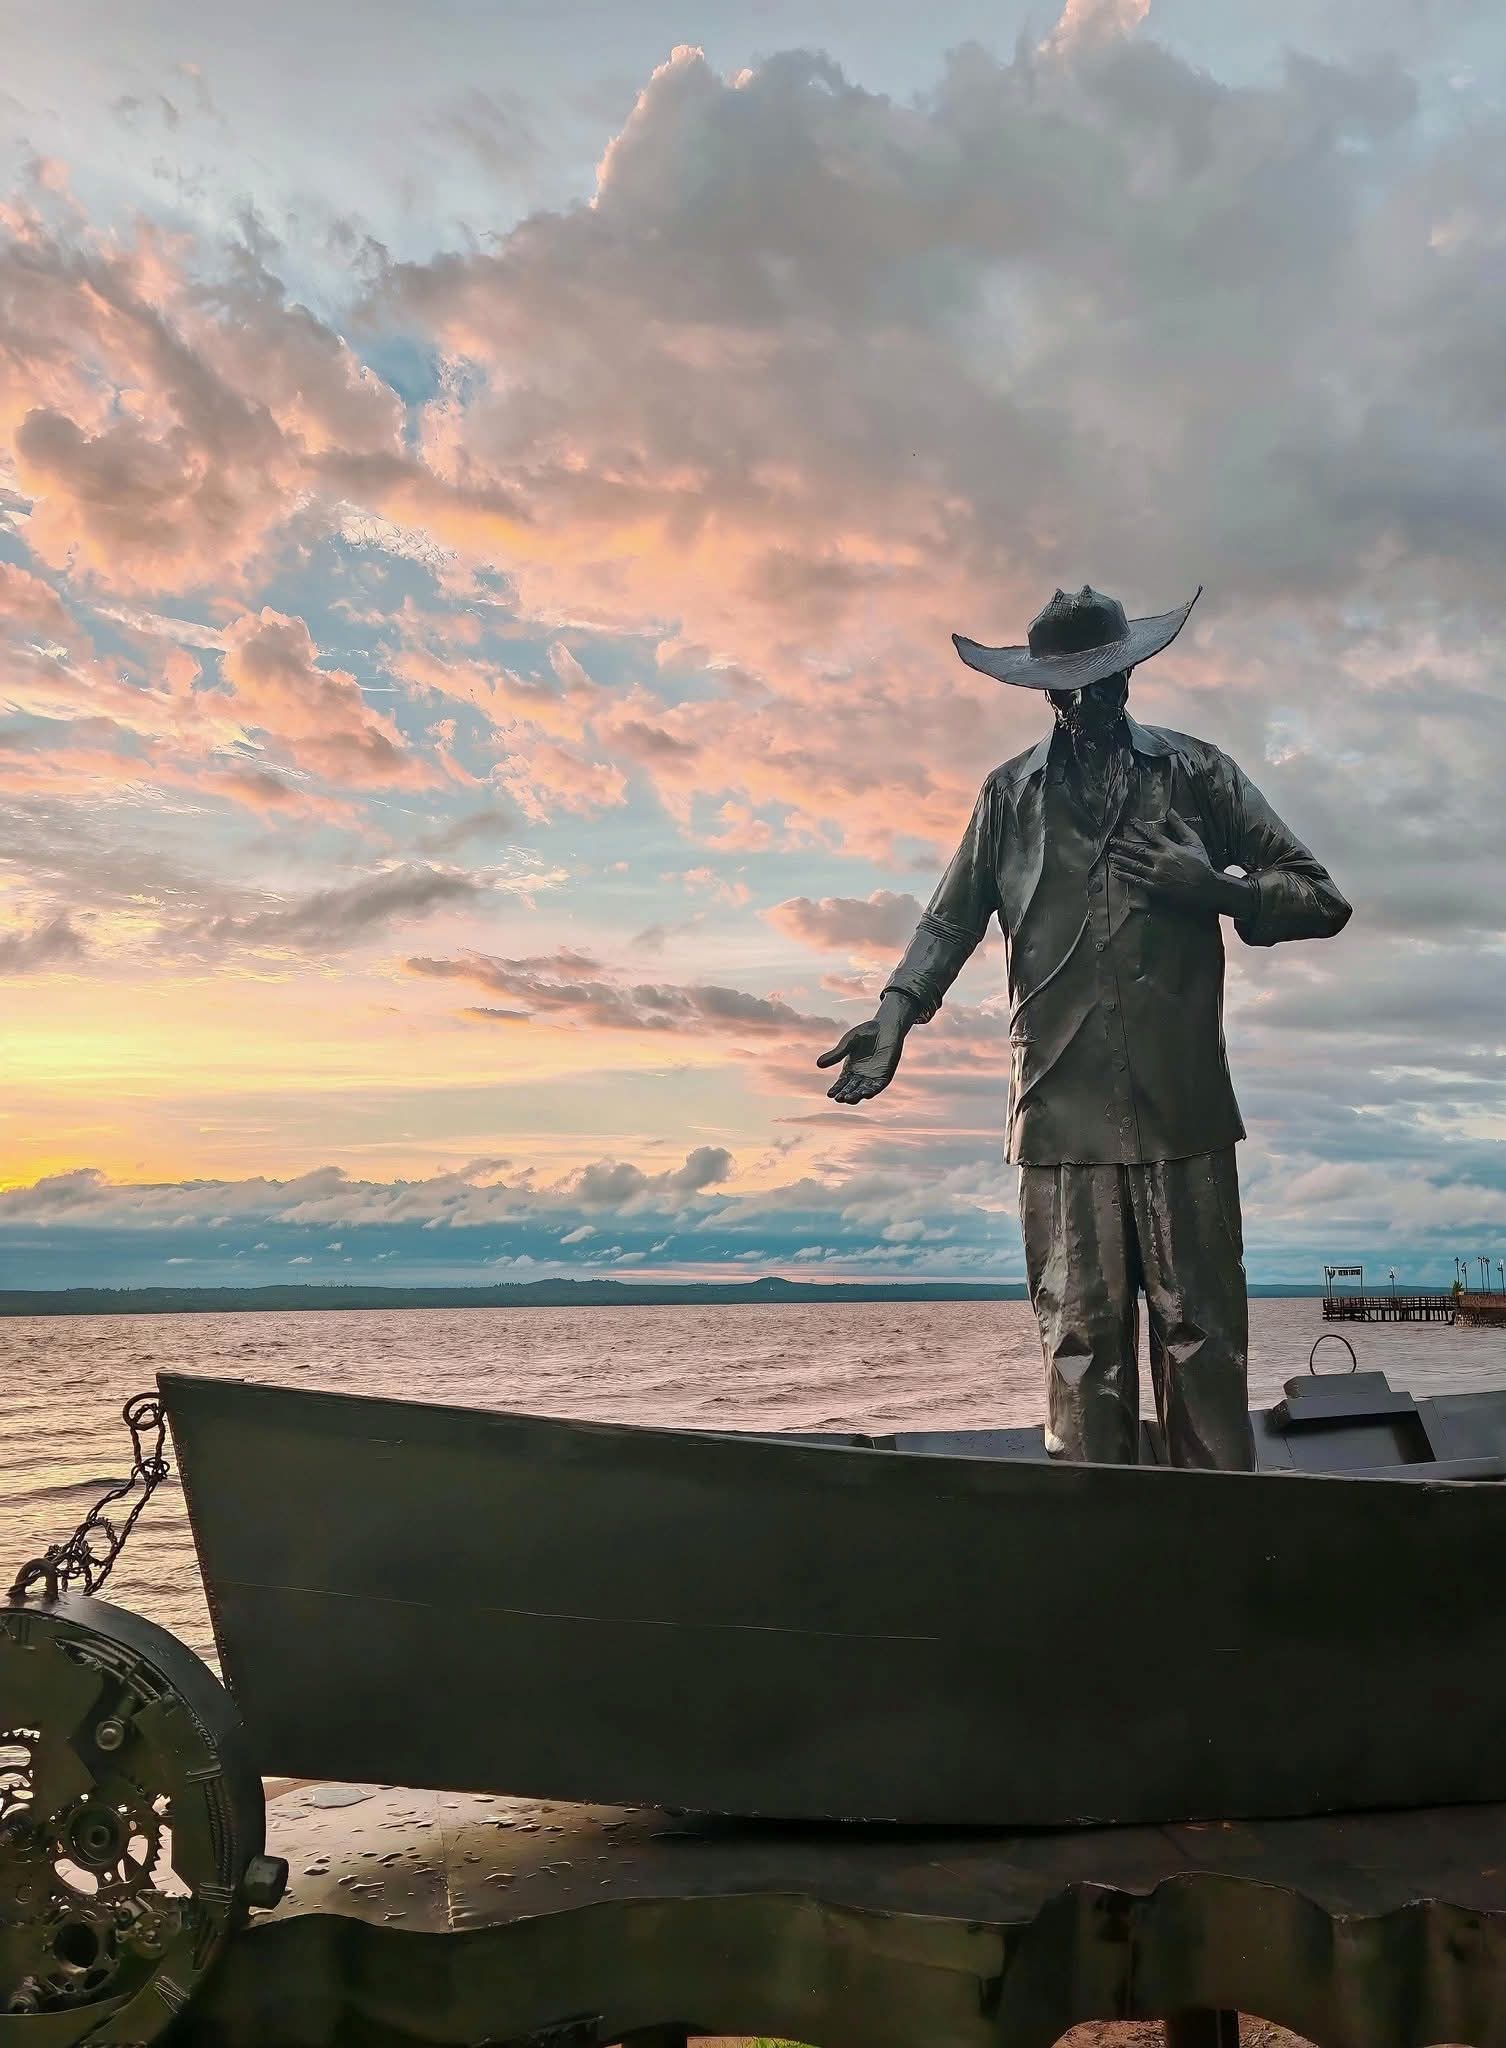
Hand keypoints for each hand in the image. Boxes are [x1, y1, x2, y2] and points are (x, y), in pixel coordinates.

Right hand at [816, 994, 912, 1102]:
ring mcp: (873, 1076)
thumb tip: (818, 1064)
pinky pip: (878, 1086)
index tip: (830, 1095)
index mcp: (850, 1069)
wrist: (885, 1026)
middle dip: (845, 1094)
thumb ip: (836, 1054)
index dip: (836, 1089)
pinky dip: (872, 1091)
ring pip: (863, 1090)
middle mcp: (861, 1075)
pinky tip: (865, 1095)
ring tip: (849, 1098)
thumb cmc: (865, 1033)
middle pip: (851, 1089)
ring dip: (857, 1096)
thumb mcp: (848, 1044)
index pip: (841, 1083)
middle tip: (839, 1098)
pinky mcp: (885, 1075)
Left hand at [1109, 814, 1248, 914]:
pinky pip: (1136, 881)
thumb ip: (1181, 826)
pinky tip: (1115, 872)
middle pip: (1138, 849)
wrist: (1206, 888)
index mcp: (1170, 848)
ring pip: (1134, 865)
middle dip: (1123, 844)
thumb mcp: (1194, 842)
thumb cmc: (1202, 864)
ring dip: (1121, 859)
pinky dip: (1124, 876)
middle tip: (1112, 840)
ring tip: (1111, 855)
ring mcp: (1157, 874)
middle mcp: (1161, 860)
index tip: (1130, 822)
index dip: (1139, 827)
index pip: (1151, 834)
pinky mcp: (1155, 888)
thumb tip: (1170, 811)